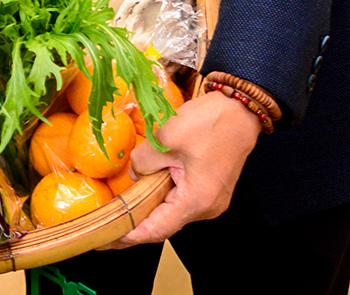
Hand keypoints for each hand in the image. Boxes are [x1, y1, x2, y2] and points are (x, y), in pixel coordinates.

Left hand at [102, 92, 261, 247]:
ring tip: (126, 205)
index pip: (158, 229)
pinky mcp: (212, 187)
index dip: (131, 235)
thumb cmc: (209, 122)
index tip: (109, 240)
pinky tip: (150, 186)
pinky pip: (183, 196)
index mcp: (196, 200)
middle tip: (112, 223)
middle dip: (138, 222)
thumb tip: (135, 175)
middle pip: (166, 222)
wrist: (240, 109)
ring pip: (174, 209)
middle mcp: (207, 207)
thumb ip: (143, 160)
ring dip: (152, 206)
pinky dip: (165, 194)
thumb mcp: (166, 136)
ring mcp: (212, 199)